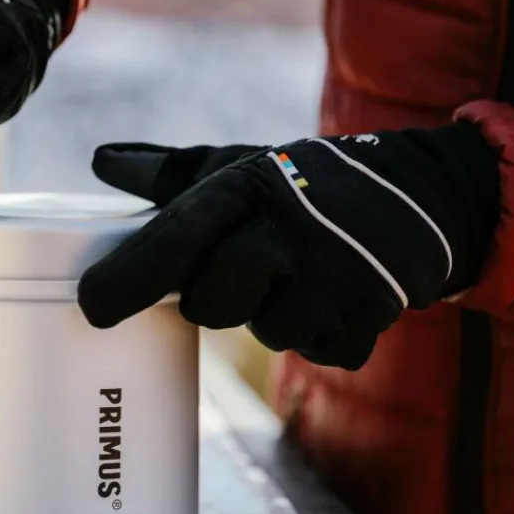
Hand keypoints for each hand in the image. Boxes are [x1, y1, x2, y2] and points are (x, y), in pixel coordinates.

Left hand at [77, 123, 499, 369]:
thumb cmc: (307, 183)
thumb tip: (99, 161)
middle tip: (241, 273)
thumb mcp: (242, 166)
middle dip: (214, 298)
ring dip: (272, 315)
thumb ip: (170, 172)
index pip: (178, 235)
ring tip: (298, 276)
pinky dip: (319, 335)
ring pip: (267, 332)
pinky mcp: (372, 314)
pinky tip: (334, 297)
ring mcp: (337, 274)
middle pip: (213, 302)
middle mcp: (293, 227)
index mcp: (251, 185)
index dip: (131, 275)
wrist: (421, 195)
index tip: (92, 306)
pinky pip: (318, 352)